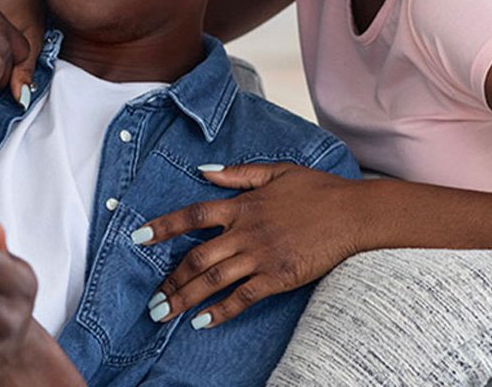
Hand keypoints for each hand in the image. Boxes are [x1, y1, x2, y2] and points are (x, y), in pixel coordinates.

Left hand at [135, 164, 362, 328]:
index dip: (164, 227)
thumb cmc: (318, 190)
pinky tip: (202, 322)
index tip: (138, 238)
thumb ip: (238, 173)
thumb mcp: (276, 171)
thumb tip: (203, 170)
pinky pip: (242, 297)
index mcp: (242, 205)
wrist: (352, 213)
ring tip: (164, 314)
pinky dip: (221, 311)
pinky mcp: (278, 277)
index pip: (193, 215)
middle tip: (151, 299)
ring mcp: (260, 256)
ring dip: (185, 298)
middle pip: (196, 257)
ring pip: (213, 279)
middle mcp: (245, 231)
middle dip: (170, 280)